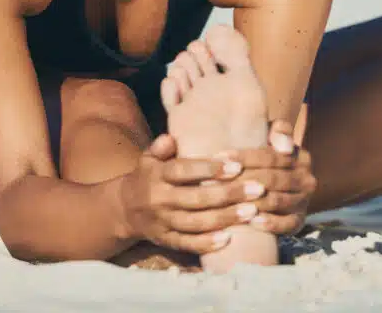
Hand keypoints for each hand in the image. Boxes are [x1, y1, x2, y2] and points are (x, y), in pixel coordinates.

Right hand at [118, 135, 266, 254]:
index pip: (184, 171)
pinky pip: (188, 244)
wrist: (124, 209)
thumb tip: (171, 138)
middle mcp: (159, 200)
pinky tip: (229, 238)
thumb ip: (160, 147)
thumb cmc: (148, 176)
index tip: (236, 166)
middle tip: (257, 189)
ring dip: (226, 218)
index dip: (209, 169)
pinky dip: (207, 243)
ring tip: (252, 211)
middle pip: (196, 199)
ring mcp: (162, 223)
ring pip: (197, 223)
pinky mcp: (165, 241)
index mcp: (157, 175)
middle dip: (229, 195)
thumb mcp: (149, 158)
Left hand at [222, 120, 316, 235]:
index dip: (244, 156)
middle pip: (271, 179)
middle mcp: (306, 179)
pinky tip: (251, 221)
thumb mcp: (271, 140)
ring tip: (224, 201)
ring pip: (275, 201)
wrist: (276, 190)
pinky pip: (285, 224)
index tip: (218, 158)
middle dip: (240, 180)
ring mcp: (303, 202)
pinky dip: (269, 223)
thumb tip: (285, 147)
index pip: (271, 156)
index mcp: (301, 157)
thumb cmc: (264, 160)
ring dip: (249, 201)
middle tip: (213, 182)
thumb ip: (278, 131)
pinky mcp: (299, 222)